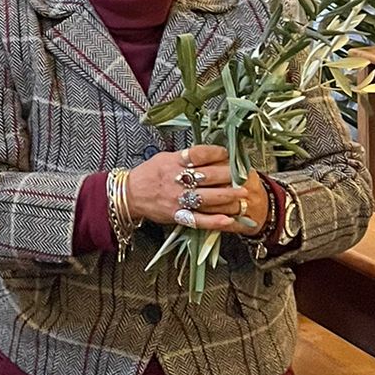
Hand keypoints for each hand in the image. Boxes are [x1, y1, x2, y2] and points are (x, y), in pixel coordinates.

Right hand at [124, 145, 267, 235]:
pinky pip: (199, 220)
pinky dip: (215, 221)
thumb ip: (185, 157)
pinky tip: (229, 220)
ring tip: (244, 195)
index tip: (228, 153)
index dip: (216, 153)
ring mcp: (178, 199)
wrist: (129, 195)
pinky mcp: (177, 216)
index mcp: (173, 162)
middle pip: (208, 176)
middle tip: (245, 176)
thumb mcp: (164, 158)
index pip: (199, 154)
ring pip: (208, 198)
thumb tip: (211, 155)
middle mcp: (176, 180)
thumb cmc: (149, 174)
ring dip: (228, 197)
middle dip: (229, 176)